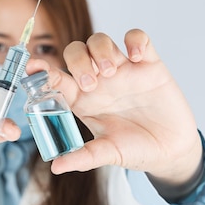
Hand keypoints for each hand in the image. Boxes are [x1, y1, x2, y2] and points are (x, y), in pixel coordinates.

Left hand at [26, 29, 202, 189]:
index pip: (57, 77)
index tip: (34, 67)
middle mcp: (99, 81)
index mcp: (82, 100)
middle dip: (77, 61)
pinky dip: (135, 40)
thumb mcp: (108, 154)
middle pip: (76, 51)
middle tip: (90, 84)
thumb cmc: (135, 150)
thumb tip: (56, 166)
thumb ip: (83, 157)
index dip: (42, 70)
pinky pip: (138, 38)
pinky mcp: (149, 64)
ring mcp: (123, 70)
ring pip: (100, 40)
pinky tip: (137, 57)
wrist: (170, 150)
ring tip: (110, 73)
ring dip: (100, 50)